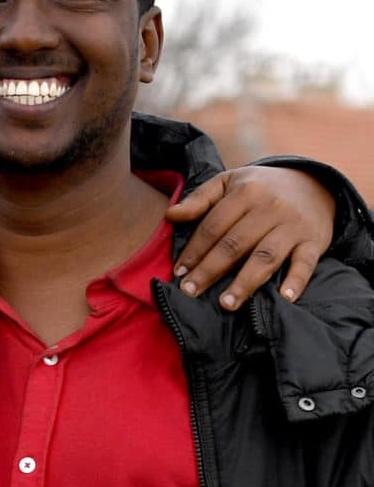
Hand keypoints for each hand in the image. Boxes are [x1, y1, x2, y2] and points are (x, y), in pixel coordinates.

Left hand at [169, 166, 337, 311]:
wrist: (315, 184)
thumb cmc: (261, 188)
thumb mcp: (229, 182)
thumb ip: (200, 198)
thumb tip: (171, 215)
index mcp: (246, 193)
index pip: (214, 226)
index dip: (194, 250)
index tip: (178, 272)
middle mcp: (271, 208)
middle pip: (235, 244)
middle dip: (210, 270)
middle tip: (190, 292)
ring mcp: (294, 226)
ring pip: (265, 256)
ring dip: (245, 282)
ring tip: (226, 304)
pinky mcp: (314, 241)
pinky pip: (305, 263)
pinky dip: (296, 281)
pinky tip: (284, 298)